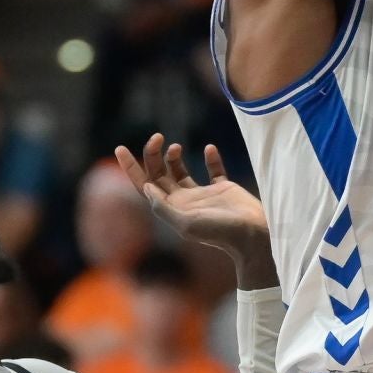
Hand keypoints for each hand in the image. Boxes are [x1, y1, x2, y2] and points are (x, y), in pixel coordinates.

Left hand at [116, 134, 269, 267]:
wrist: (252, 235)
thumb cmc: (220, 232)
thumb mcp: (186, 223)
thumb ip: (163, 207)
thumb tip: (145, 186)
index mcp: (173, 209)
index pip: (145, 185)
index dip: (131, 168)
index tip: (120, 148)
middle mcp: (184, 201)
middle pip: (160, 175)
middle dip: (153, 155)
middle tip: (157, 136)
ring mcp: (204, 195)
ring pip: (181, 171)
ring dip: (174, 157)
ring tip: (175, 146)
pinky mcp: (224, 189)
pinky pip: (214, 170)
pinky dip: (211, 158)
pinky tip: (209, 148)